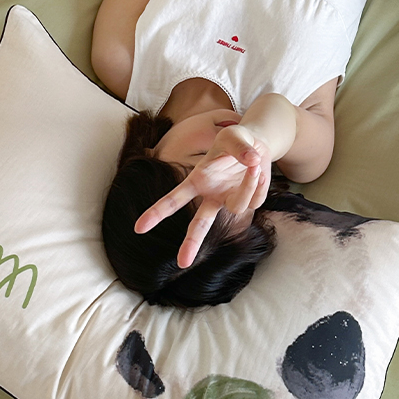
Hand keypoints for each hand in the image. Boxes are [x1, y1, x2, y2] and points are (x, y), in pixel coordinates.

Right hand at [134, 125, 271, 268]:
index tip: (139, 228)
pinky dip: (259, 182)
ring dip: (247, 185)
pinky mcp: (249, 203)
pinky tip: (257, 170)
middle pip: (199, 224)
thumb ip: (240, 146)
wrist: (256, 145)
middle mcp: (211, 196)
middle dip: (191, 242)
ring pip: (238, 207)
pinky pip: (256, 198)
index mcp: (197, 181)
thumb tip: (252, 163)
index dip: (157, 213)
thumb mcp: (234, 134)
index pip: (174, 200)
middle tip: (183, 263)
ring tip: (253, 164)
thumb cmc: (236, 140)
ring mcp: (229, 201)